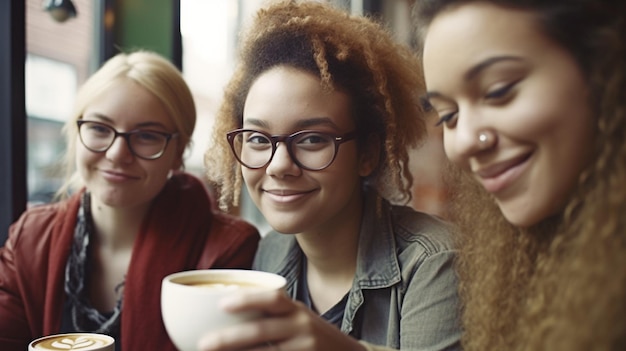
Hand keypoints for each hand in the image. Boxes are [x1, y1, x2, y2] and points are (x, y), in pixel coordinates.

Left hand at [197, 289, 366, 350]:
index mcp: (295, 310)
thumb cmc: (311, 336)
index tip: (222, 304)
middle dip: (229, 338)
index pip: (272, 299)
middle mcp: (301, 327)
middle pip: (261, 331)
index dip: (247, 300)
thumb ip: (271, 314)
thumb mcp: (296, 318)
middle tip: (203, 343)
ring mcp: (304, 348)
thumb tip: (224, 310)